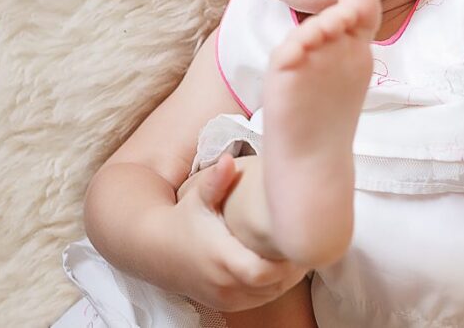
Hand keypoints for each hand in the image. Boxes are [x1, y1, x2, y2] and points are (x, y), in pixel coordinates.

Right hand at [163, 153, 311, 311]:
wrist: (156, 250)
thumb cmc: (184, 219)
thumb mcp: (198, 197)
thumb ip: (216, 180)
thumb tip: (228, 160)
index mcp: (221, 256)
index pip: (262, 272)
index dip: (286, 262)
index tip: (298, 240)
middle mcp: (223, 282)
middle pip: (273, 285)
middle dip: (293, 267)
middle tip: (307, 242)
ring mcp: (224, 297)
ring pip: (270, 295)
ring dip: (287, 277)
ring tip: (298, 251)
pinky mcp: (226, 305)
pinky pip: (259, 301)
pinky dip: (275, 287)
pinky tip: (282, 266)